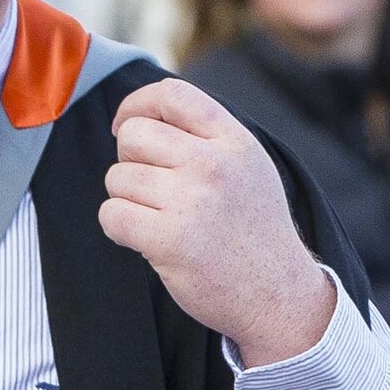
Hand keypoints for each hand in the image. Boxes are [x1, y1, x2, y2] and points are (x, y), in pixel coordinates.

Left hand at [98, 79, 337, 361]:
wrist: (277, 294)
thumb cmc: (253, 230)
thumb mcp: (248, 167)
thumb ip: (206, 136)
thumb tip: (140, 114)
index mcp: (235, 141)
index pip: (172, 94)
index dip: (136, 104)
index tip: (124, 125)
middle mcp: (214, 165)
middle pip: (133, 135)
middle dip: (130, 160)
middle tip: (151, 188)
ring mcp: (192, 202)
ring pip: (117, 177)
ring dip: (127, 199)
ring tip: (159, 218)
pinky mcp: (170, 241)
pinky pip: (112, 215)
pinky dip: (118, 226)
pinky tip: (144, 238)